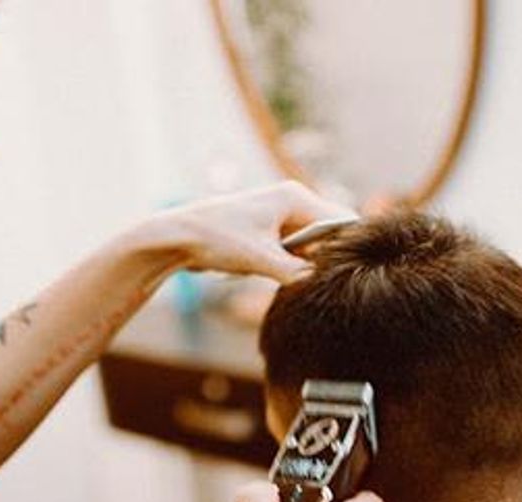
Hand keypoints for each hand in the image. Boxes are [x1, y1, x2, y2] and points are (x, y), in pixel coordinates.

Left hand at [132, 181, 352, 282]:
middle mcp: (291, 202)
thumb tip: (321, 284)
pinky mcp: (268, 232)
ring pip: (311, 245)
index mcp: (294, 197)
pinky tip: (284, 280)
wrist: (176, 237)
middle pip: (328, 233)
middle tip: (325, 285)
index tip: (344, 275)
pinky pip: (294, 250)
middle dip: (326, 258)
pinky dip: (293, 265)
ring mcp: (279, 216)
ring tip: (301, 283)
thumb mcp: (260, 260)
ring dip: (308, 264)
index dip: (345, 249)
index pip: (340, 221)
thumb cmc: (216, 239)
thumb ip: (296, 272)